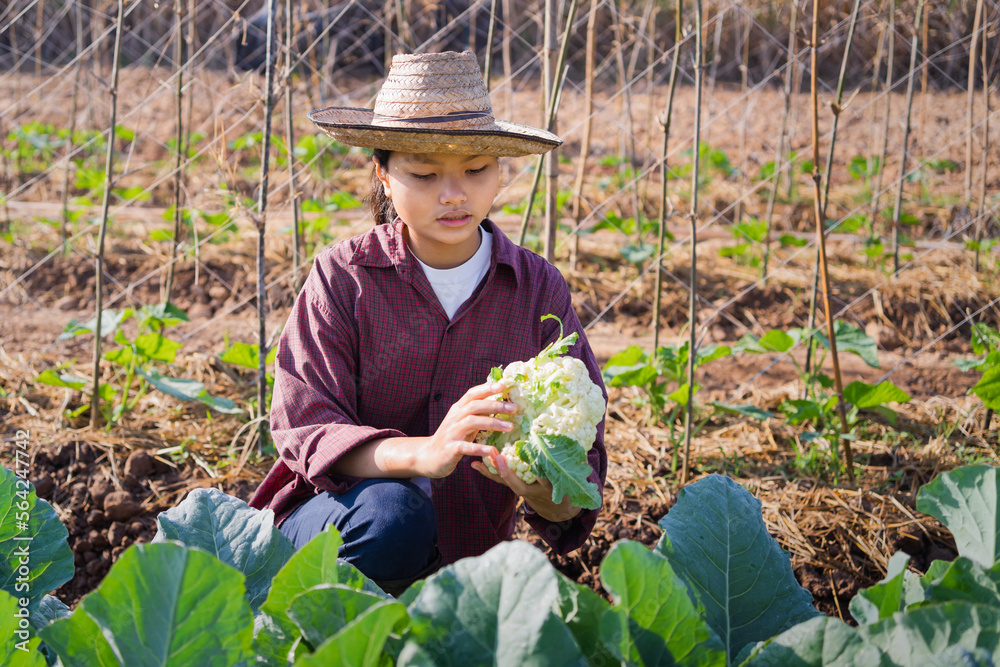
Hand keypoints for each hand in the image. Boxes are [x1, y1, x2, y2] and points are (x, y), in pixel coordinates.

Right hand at [393, 381, 517, 478]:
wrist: (429, 457)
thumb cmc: (453, 437)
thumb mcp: (464, 422)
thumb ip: (478, 412)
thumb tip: (500, 402)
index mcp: (458, 409)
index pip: (472, 394)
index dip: (487, 388)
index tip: (504, 385)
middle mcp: (454, 418)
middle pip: (474, 406)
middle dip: (495, 405)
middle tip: (514, 408)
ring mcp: (451, 433)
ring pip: (472, 422)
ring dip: (492, 423)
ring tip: (510, 427)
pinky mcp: (450, 449)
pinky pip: (466, 447)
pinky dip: (480, 448)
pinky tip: (492, 451)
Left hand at [471, 454, 581, 522]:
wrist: (557, 509)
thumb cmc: (567, 488)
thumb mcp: (575, 479)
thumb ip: (578, 465)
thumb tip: (584, 446)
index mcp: (550, 488)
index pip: (544, 480)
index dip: (538, 473)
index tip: (532, 464)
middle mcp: (533, 490)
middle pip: (518, 482)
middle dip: (508, 472)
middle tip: (498, 458)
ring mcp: (522, 489)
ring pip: (505, 481)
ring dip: (493, 469)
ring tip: (480, 457)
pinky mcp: (514, 486)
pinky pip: (499, 480)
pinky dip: (487, 472)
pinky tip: (474, 464)